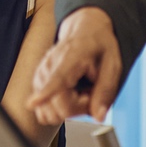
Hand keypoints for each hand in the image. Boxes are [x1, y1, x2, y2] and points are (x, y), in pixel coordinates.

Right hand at [28, 7, 123, 122]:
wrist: (85, 30)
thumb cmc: (99, 46)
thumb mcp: (113, 65)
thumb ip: (105, 91)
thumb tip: (98, 117)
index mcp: (73, 55)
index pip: (58, 77)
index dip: (46, 92)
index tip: (32, 103)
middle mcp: (51, 63)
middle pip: (57, 103)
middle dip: (78, 108)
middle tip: (91, 93)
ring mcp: (41, 72)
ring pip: (50, 109)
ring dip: (69, 109)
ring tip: (81, 91)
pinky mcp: (37, 81)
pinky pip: (45, 108)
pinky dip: (59, 107)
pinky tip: (70, 94)